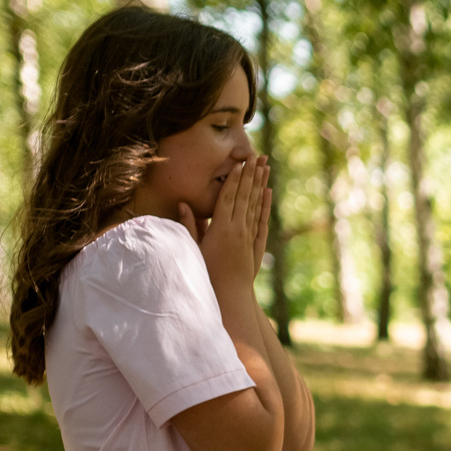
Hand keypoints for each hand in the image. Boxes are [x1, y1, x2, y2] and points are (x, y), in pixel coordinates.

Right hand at [180, 155, 269, 297]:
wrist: (228, 295)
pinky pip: (261, 220)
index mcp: (221, 228)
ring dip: (260, 184)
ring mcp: (249, 236)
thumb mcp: (193, 248)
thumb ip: (190, 225)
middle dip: (250, 174)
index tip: (239, 162)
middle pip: (245, 196)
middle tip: (257, 156)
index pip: (228, 197)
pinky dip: (265, 205)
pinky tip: (267, 191)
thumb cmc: (205, 272)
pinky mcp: (255, 244)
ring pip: (255, 204)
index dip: (234, 178)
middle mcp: (238, 229)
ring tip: (264, 166)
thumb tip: (182, 204)